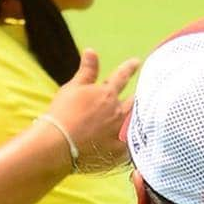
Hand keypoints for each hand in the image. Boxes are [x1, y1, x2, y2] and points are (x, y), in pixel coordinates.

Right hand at [45, 49, 139, 171]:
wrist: (58, 144)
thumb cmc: (62, 113)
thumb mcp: (73, 88)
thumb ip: (86, 71)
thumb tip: (92, 51)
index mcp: (107, 94)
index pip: (121, 76)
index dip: (129, 68)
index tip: (137, 62)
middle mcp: (118, 112)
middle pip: (133, 102)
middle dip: (138, 98)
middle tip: (145, 95)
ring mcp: (119, 133)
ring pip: (135, 124)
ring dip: (139, 119)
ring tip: (144, 119)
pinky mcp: (118, 152)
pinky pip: (132, 148)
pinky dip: (135, 145)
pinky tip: (139, 146)